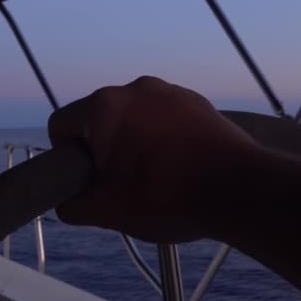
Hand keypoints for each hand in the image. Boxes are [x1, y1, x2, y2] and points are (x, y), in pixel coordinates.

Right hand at [48, 76, 257, 242]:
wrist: (239, 190)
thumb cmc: (167, 198)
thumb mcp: (108, 211)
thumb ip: (73, 206)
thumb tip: (68, 203)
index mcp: (104, 108)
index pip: (61, 124)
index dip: (65, 155)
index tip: (86, 177)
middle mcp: (134, 88)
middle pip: (97, 117)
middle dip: (101, 146)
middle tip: (119, 180)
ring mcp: (168, 90)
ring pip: (131, 115)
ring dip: (131, 139)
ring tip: (153, 172)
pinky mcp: (194, 99)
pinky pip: (162, 113)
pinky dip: (160, 133)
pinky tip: (177, 161)